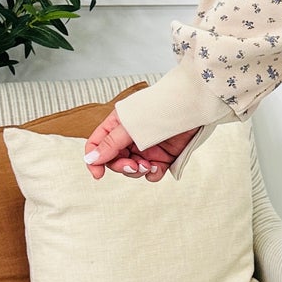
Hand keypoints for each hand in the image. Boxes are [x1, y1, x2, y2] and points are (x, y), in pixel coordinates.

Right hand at [82, 111, 201, 183]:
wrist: (191, 107)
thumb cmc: (159, 108)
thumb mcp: (130, 126)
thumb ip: (110, 144)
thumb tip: (90, 159)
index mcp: (117, 126)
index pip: (97, 145)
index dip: (94, 161)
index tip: (98, 174)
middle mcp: (129, 138)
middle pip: (114, 160)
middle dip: (121, 166)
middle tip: (132, 166)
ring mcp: (146, 148)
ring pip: (132, 169)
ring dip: (137, 171)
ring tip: (148, 166)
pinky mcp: (163, 156)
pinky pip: (152, 173)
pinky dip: (153, 174)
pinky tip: (158, 168)